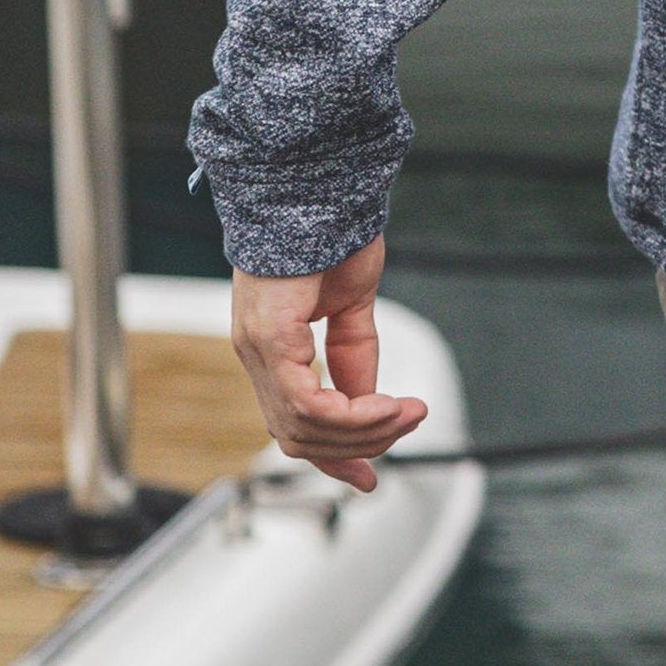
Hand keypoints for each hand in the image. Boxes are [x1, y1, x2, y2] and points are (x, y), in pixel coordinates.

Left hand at [230, 234, 428, 492]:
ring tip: (407, 413)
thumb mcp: (350, 305)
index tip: (369, 479)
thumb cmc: (330, 231)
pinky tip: (386, 405)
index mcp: (272, 348)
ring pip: (302, 427)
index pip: (292, 424)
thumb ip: (354, 354)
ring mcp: (258, 347)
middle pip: (297, 436)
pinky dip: (347, 414)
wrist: (318, 186)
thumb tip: (368, 400)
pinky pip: (303, 401)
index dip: (331, 457)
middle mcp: (257, 354)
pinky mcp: (269, 336)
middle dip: (358, 445)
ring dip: (363, 430)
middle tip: (408, 425)